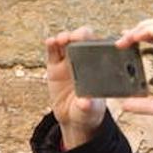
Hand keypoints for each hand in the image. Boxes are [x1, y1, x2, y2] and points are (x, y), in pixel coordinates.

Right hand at [45, 27, 107, 148]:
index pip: (103, 49)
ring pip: (68, 41)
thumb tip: (85, 103)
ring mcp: (69, 59)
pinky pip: (53, 51)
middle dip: (82, 35)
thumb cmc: (88, 111)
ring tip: (62, 39)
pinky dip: (51, 44)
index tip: (98, 42)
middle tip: (78, 37)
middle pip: (85, 39)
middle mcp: (85, 58)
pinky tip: (50, 42)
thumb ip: (88, 106)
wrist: (72, 116)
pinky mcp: (55, 64)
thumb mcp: (90, 111)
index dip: (100, 41)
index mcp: (100, 66)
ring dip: (66, 37)